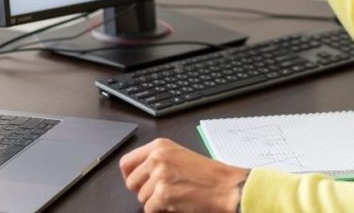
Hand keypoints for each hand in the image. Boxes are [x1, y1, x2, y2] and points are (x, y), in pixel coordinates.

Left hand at [121, 138, 248, 212]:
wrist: (227, 187)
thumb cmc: (209, 174)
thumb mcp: (180, 156)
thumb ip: (158, 160)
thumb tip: (139, 173)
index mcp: (160, 146)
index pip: (126, 162)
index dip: (130, 175)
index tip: (136, 182)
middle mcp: (157, 158)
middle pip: (131, 182)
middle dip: (143, 191)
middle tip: (162, 192)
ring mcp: (159, 176)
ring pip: (141, 198)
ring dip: (155, 201)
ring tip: (176, 195)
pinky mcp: (163, 194)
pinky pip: (149, 209)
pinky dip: (161, 210)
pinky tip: (177, 203)